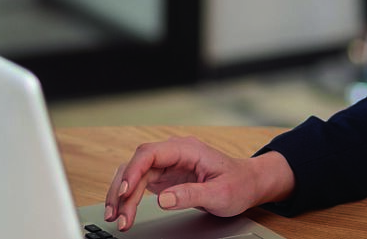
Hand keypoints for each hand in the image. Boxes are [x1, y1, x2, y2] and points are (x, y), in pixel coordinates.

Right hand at [104, 136, 294, 230]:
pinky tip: (123, 211)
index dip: (133, 170)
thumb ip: (191, 195)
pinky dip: (129, 198)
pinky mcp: (165, 177)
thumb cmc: (239, 183)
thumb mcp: (220, 193)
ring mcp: (168, 164)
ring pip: (134, 174)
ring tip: (117, 218)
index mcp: (188, 149)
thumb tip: (163, 199)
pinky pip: (139, 183)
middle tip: (120, 217)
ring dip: (122, 195)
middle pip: (137, 165)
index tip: (127, 192)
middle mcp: (174, 153)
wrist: (249, 183)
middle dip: (124, 190)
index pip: (150, 153)